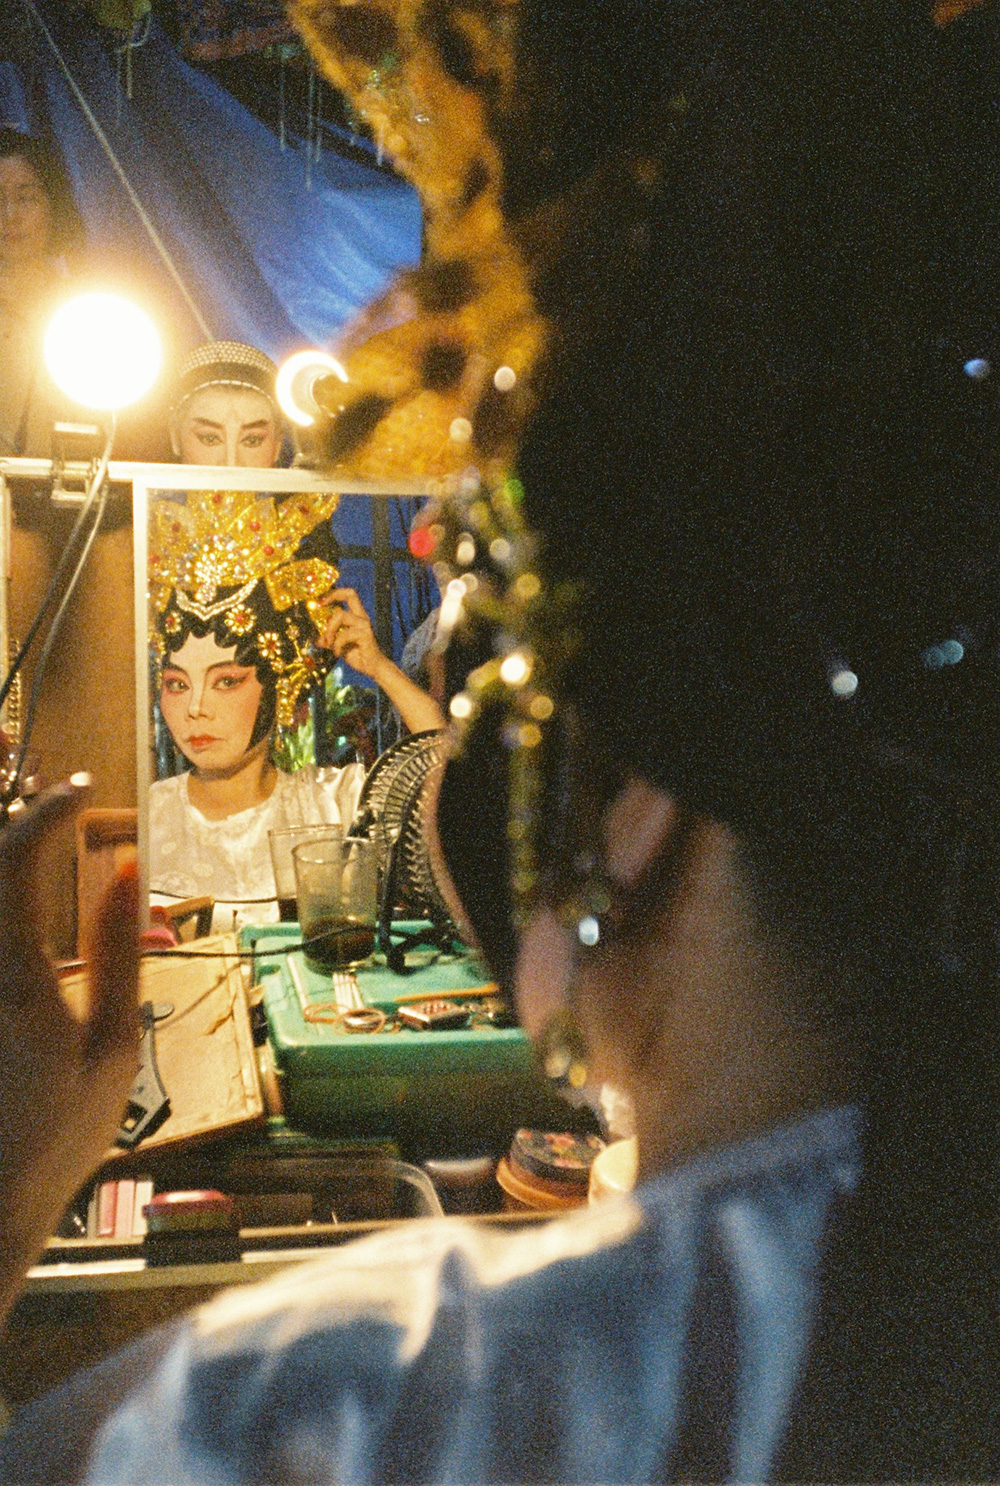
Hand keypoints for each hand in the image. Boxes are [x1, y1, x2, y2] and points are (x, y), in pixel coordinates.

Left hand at [0, 777, 139, 1321]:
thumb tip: (127, 872)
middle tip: (46, 798)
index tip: (81, 795)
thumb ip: (119, 953)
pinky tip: (20, 907)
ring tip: (32, 847)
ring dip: (6, 865)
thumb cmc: (60, 1136)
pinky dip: (6, 906)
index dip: (46, 813)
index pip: (16, 859)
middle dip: (11, 818)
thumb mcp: (112, 1047)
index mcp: (14, 975)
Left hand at [319, 587, 385, 680]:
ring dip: (329, 629)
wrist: (374, 668)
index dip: (335, 594)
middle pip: (350, 595)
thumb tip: (318, 640)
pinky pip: (344, 635)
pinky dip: (336, 645)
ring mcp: (364, 625)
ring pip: (341, 615)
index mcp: (357, 616)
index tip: (321, 602)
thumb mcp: (339, 646)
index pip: (349, 595)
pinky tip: (337, 653)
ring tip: (328, 643)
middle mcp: (362, 617)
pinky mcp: (365, 635)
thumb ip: (329, 640)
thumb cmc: (359, 656)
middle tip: (320, 607)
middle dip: (332, 597)